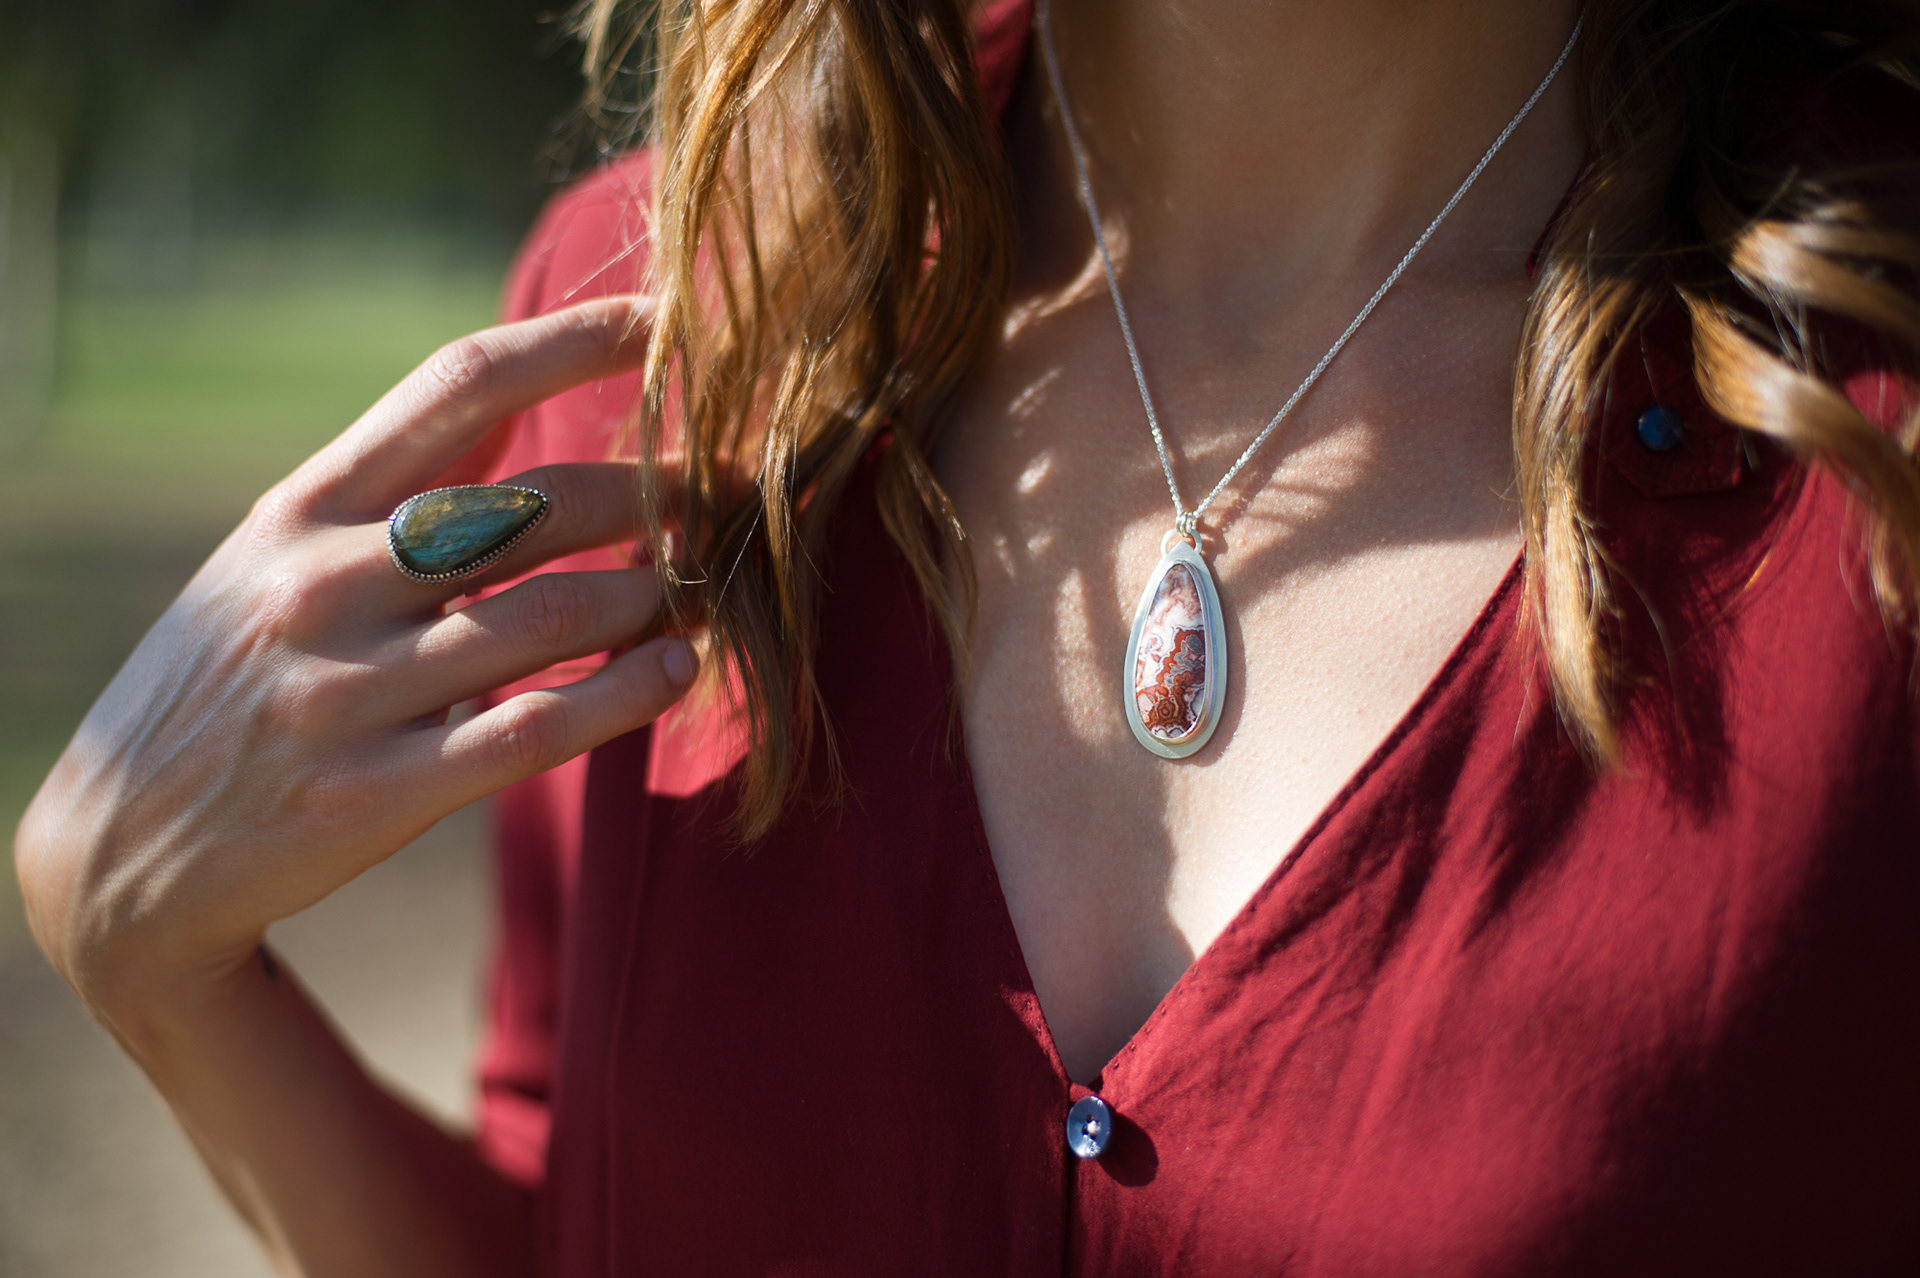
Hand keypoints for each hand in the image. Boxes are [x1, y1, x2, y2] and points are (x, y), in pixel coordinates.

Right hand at [14, 296, 687, 1028]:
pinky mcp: (376, 794)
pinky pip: (539, 727)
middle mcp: (323, 583)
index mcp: (303, 508)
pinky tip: (679, 672)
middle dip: (663, 490)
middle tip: (732, 494)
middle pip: (542, 502)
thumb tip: (517, 386)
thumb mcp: (272, 557)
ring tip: (706, 591)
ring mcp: (348, 691)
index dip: (578, 339)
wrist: (116, 857)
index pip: (459, 384)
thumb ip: (392, 484)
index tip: (668, 320)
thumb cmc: (228, 683)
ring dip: (661, 595)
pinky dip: (630, 692)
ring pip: (558, 611)